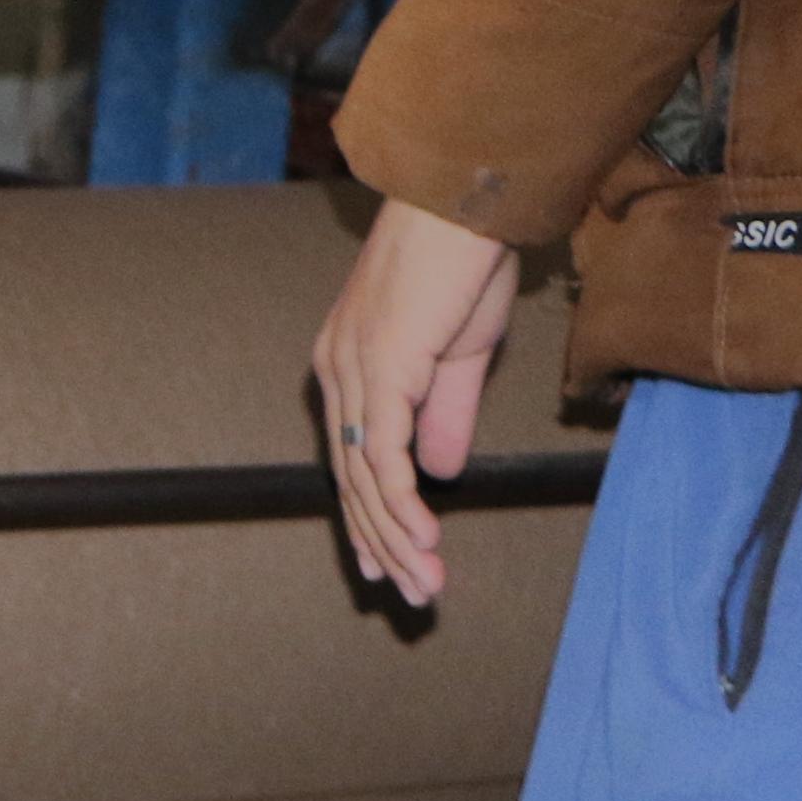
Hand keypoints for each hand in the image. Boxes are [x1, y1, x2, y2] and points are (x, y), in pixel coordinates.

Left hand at [313, 195, 521, 607]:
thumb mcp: (459, 355)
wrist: (464, 206)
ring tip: (426, 585)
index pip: (352, 459)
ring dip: (398, 538)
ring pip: (364, 478)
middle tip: (411, 594)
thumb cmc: (463, 265)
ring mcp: (351, 374)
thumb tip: (440, 473)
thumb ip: (443, 415)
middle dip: (383, 542)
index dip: (371, 516)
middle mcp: (337, 374)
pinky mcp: (377, 372)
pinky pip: (381, 455)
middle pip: (352, 479)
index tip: (389, 563)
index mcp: (348, 367)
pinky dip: (400, 503)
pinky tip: (424, 541)